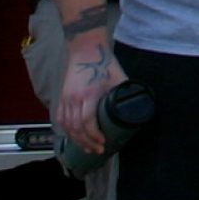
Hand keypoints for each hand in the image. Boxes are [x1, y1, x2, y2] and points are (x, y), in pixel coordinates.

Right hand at [54, 32, 127, 155]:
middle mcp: (75, 98)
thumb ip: (124, 93)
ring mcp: (66, 98)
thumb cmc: (104, 63)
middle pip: (76, 127)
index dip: (94, 135)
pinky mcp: (62, 97)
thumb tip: (137, 107)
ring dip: (76, 139)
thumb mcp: (118, 78)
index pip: (88, 121)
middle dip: (87, 142)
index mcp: (89, 94)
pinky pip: (61, 118)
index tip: (103, 143)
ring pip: (67, 125)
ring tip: (87, 147)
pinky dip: (67, 130)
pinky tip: (74, 137)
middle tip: (97, 150)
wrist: (85, 49)